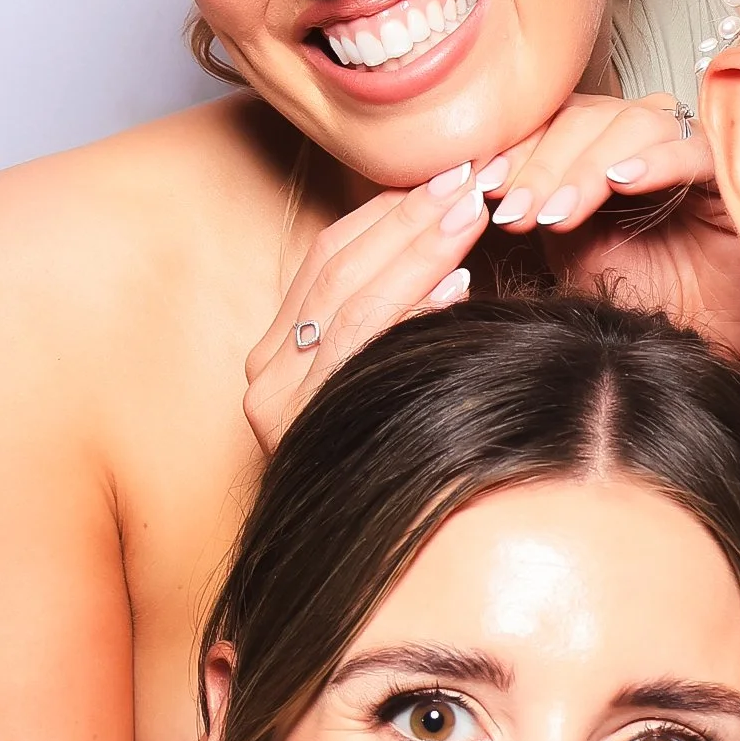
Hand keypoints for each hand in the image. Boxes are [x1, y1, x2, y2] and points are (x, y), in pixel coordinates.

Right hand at [244, 168, 490, 454]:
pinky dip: (409, 312)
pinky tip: (458, 286)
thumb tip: (458, 236)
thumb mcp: (381, 376)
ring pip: (350, 300)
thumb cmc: (393, 460)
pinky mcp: (301, 429)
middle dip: (411, 216)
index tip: (449, 173)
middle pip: (340, 267)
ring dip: (417, 249)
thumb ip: (398, 313)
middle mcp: (265, 374)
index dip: (392, 208)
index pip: (332, 253)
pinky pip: (360, 353)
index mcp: (277, 349)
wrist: (359, 567)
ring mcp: (278, 403)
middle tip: (474, 175)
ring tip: (472, 210)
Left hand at [510, 92, 739, 388]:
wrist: (696, 349)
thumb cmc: (636, 301)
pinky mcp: (736, 178)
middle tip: (515, 210)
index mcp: (604, 147)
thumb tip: (472, 176)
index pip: (557, 117)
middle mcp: (648, 140)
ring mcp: (693, 153)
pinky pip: (698, 150)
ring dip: (588, 166)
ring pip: (637, 124)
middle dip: (544, 162)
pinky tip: (620, 182)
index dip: (518, 146)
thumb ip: (535, 202)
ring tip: (557, 214)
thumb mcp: (566, 247)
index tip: (481, 186)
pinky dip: (657, 160)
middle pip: (592, 115)